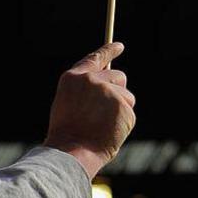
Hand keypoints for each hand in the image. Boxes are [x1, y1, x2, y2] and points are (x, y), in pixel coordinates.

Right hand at [44, 42, 135, 178]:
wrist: (71, 152)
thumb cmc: (67, 133)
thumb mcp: (68, 103)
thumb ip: (86, 89)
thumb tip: (108, 84)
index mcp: (74, 77)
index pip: (96, 58)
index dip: (109, 50)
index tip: (119, 45)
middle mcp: (92, 80)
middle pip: (118, 76)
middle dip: (119, 90)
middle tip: (108, 111)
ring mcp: (108, 91)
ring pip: (127, 96)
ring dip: (121, 109)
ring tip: (103, 126)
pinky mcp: (122, 105)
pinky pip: (129, 112)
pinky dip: (124, 123)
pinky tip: (109, 132)